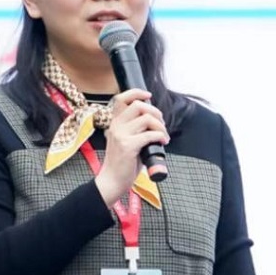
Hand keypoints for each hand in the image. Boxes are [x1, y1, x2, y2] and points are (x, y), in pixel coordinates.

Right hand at [94, 89, 168, 206]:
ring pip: (147, 119)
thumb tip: (154, 120)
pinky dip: (160, 137)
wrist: (112, 181)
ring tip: (163, 136)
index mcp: (114, 123)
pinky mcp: (128, 146)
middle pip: (138, 105)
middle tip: (161, 124)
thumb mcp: (125, 141)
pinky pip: (150, 135)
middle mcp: (116, 126)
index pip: (121, 99)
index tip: (148, 96)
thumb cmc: (122, 164)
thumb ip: (135, 129)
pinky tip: (162, 143)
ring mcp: (121, 135)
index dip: (136, 93)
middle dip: (155, 112)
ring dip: (160, 126)